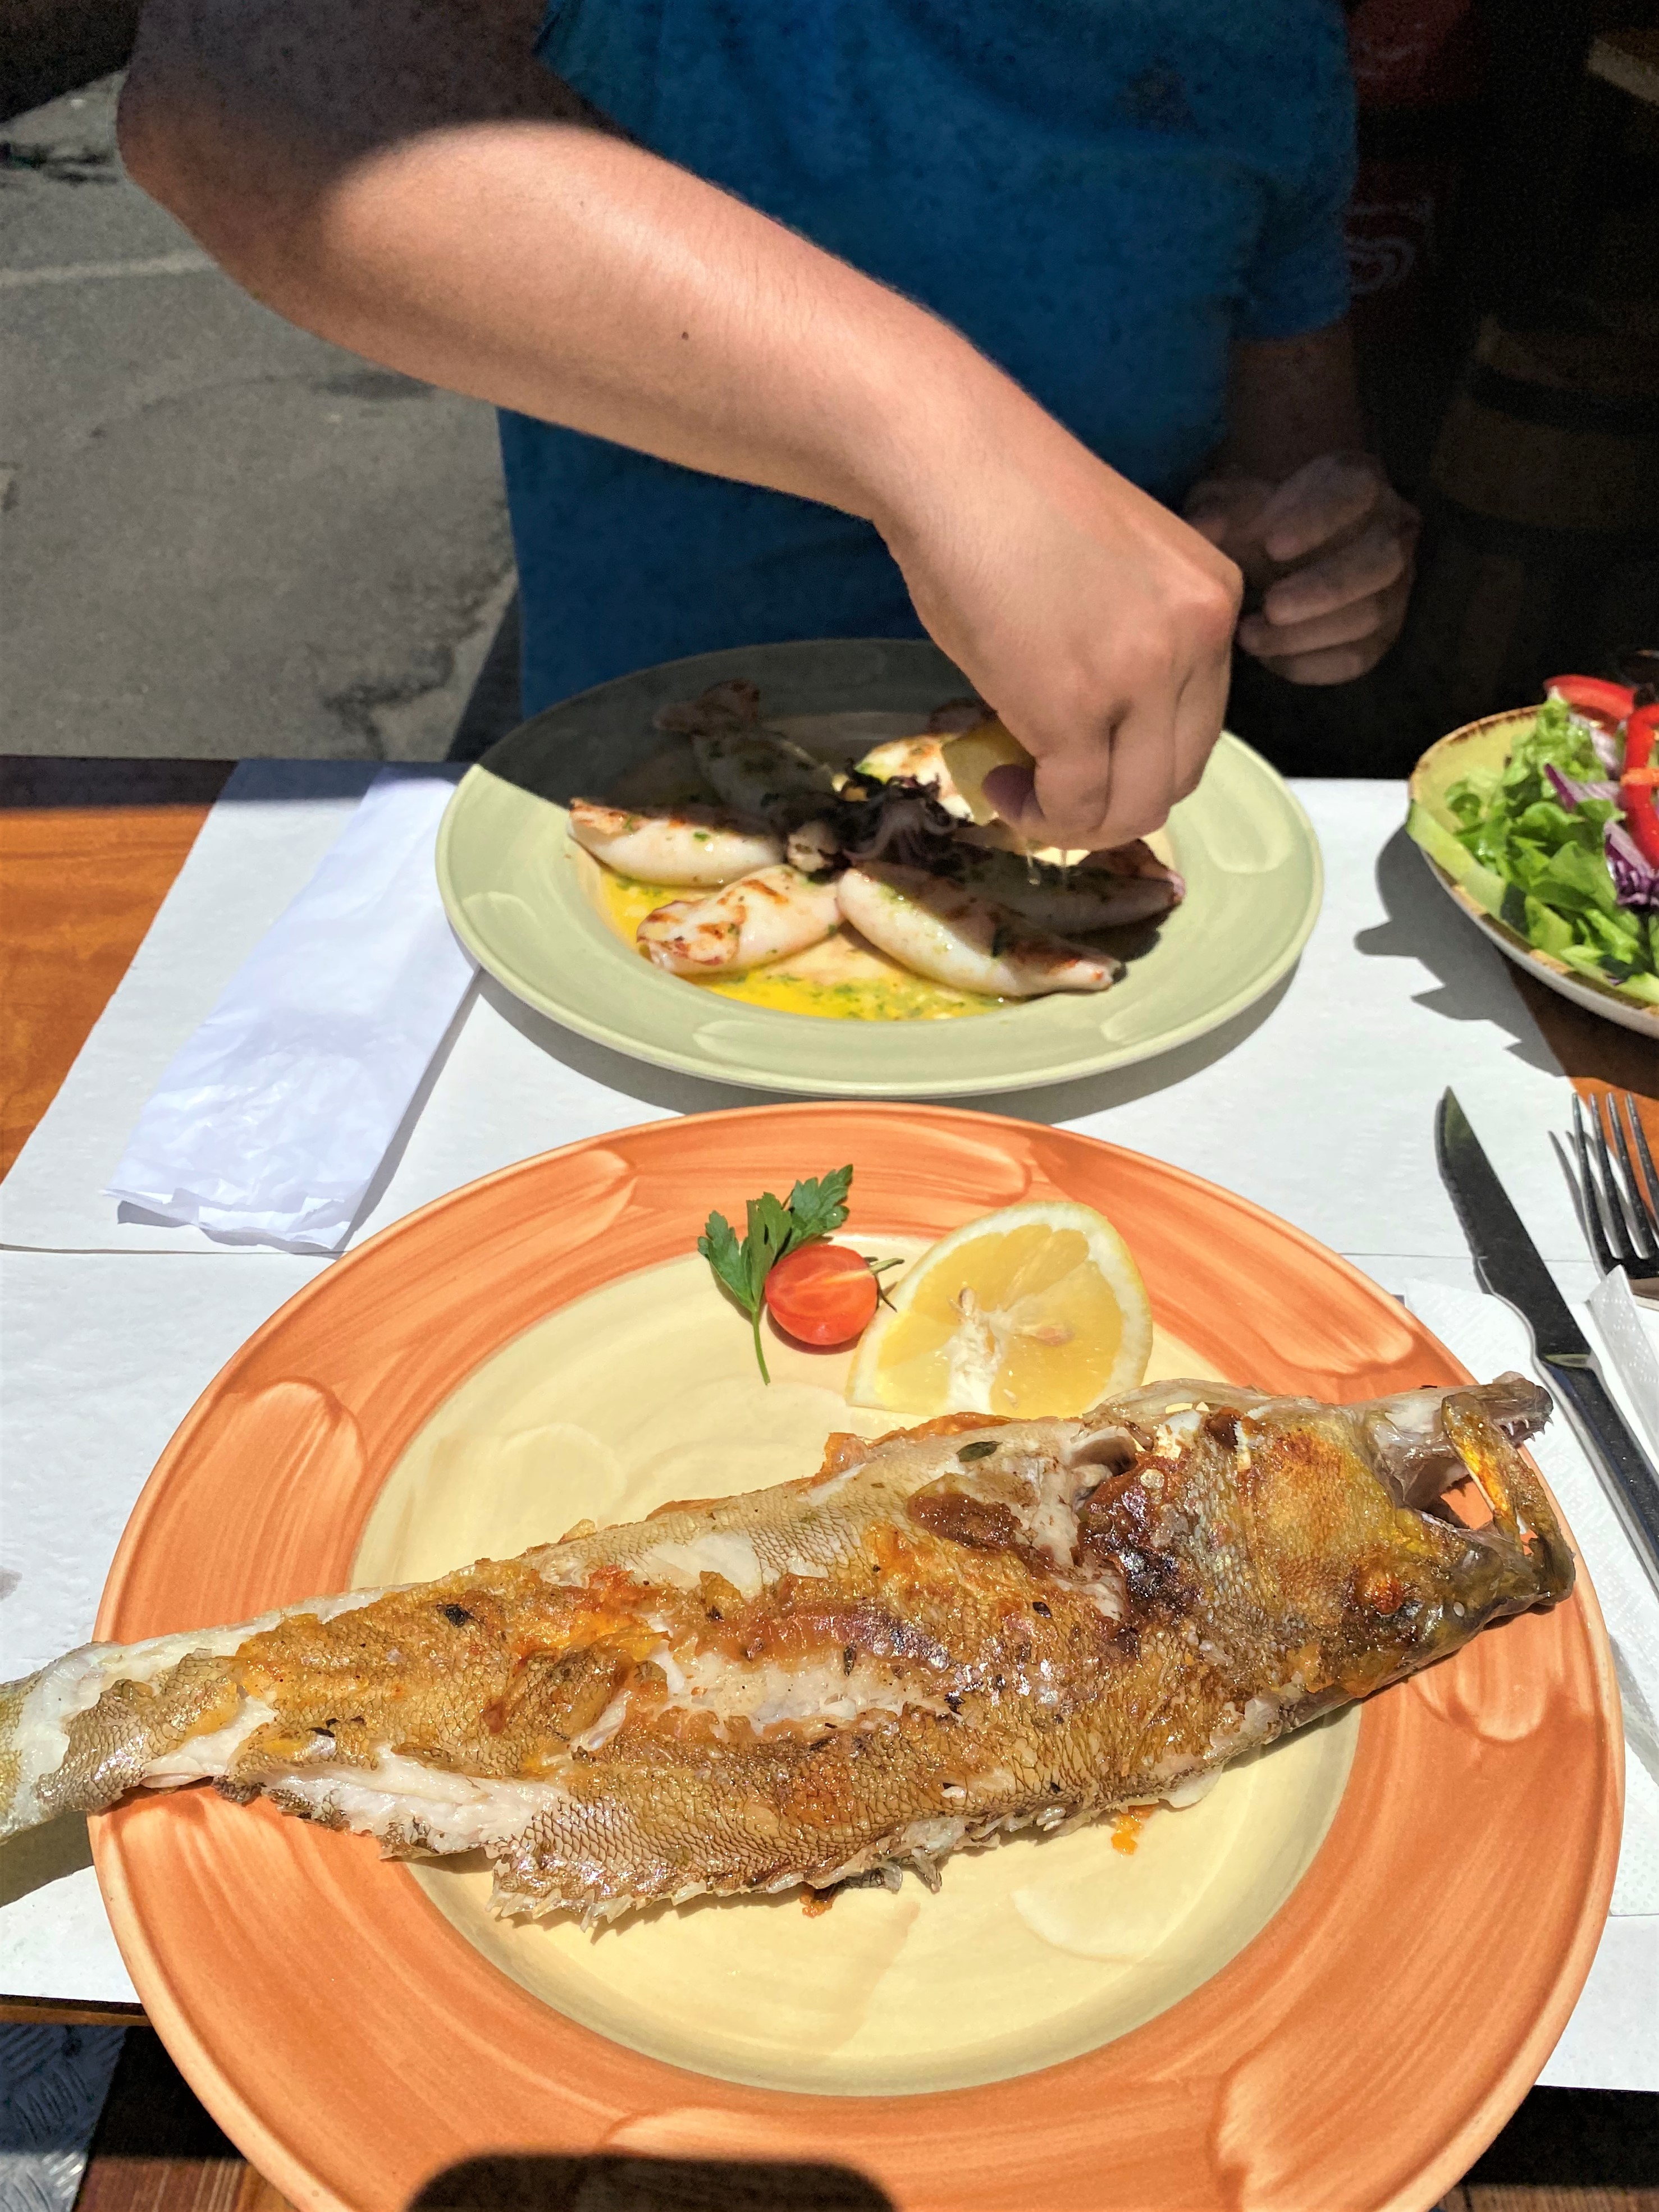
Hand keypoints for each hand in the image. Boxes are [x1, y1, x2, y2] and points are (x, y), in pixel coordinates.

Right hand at [875, 392, 1241, 849]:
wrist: (952, 463)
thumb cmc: (1011, 503)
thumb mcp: (1114, 572)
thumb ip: (1133, 641)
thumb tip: (1101, 731)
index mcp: (1214, 599)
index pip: (1200, 724)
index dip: (1139, 762)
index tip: (1082, 759)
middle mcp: (1199, 640)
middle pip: (1177, 776)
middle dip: (1113, 803)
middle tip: (1048, 789)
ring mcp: (1141, 677)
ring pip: (1132, 805)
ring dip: (1076, 821)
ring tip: (1021, 791)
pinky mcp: (1075, 710)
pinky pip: (1073, 804)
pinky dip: (1037, 814)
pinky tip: (1002, 786)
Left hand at [1184, 451, 1417, 685]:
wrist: (1271, 543)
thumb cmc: (1253, 515)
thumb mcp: (1229, 501)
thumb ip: (1217, 511)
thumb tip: (1201, 530)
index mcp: (1357, 481)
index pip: (1355, 493)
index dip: (1319, 520)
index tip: (1273, 545)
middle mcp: (1390, 529)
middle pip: (1380, 560)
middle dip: (1324, 589)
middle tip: (1270, 606)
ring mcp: (1393, 584)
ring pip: (1372, 615)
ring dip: (1308, 634)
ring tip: (1250, 635)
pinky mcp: (1380, 632)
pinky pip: (1358, 657)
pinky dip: (1311, 664)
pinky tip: (1269, 657)